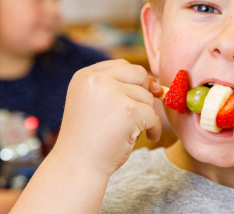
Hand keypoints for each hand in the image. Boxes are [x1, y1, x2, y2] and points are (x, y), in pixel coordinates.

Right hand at [51, 59, 162, 178]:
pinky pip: (153, 114)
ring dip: (146, 115)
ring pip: (147, 96)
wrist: (77, 167)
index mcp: (85, 76)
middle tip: (133, 115)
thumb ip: (122, 88)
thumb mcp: (97, 104)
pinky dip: (155, 128)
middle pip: (138, 74)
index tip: (130, 100)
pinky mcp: (128, 111)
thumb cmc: (89, 138)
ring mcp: (112, 94)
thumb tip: (156, 83)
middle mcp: (96, 80)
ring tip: (131, 131)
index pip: (121, 66)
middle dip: (142, 94)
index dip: (133, 82)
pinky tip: (148, 137)